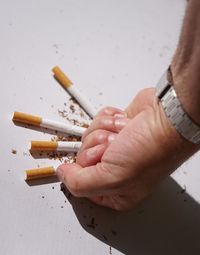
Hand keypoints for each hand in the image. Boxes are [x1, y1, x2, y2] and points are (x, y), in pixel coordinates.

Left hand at [57, 88, 196, 210]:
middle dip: (99, 146)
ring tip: (126, 135)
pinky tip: (127, 124)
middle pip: (83, 156)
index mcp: (115, 191)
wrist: (167, 119)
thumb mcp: (112, 178)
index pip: (81, 184)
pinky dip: (110, 119)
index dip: (85, 169)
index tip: (101, 161)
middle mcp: (114, 170)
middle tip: (118, 148)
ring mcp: (114, 146)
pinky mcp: (114, 127)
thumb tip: (62, 175)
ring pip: (88, 136)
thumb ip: (80, 183)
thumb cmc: (150, 149)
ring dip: (106, 131)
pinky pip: (97, 121)